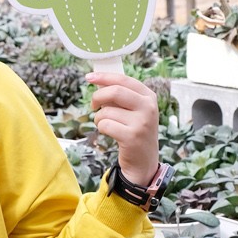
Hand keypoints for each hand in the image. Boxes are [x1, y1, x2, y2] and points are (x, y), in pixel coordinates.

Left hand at [85, 71, 158, 186]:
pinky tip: (109, 133)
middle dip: (97, 97)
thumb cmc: (134, 131)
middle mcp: (148, 107)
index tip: (89, 77)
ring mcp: (142, 122)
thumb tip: (97, 80)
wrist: (143, 161)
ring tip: (106, 125)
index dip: (104, 77)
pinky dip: (102, 128)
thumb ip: (120, 96)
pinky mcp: (132, 137)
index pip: (124, 79)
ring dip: (99, 118)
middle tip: (93, 105)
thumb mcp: (134, 110)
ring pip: (106, 111)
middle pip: (114, 91)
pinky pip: (105, 125)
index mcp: (149, 96)